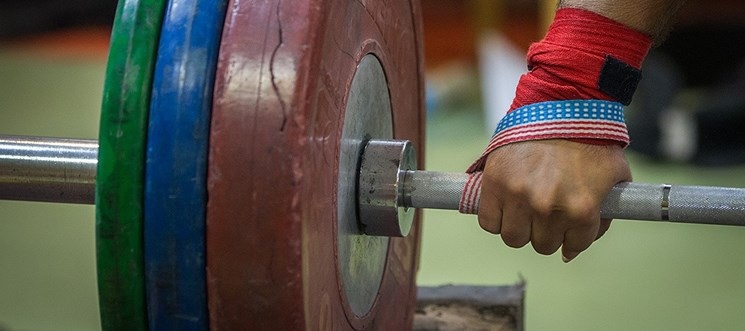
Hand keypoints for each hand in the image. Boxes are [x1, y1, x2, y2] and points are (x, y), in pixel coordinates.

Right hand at [478, 139, 631, 261]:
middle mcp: (549, 208)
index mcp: (581, 209)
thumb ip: (603, 216)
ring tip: (524, 209)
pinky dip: (495, 218)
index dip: (570, 238)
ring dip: (520, 227)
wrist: (561, 104)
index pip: (572, 246)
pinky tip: (506, 205)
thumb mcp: (614, 177)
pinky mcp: (495, 184)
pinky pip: (489, 222)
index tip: (566, 227)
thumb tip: (573, 248)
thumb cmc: (590, 139)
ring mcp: (519, 196)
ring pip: (514, 237)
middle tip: (546, 213)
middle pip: (542, 245)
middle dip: (546, 232)